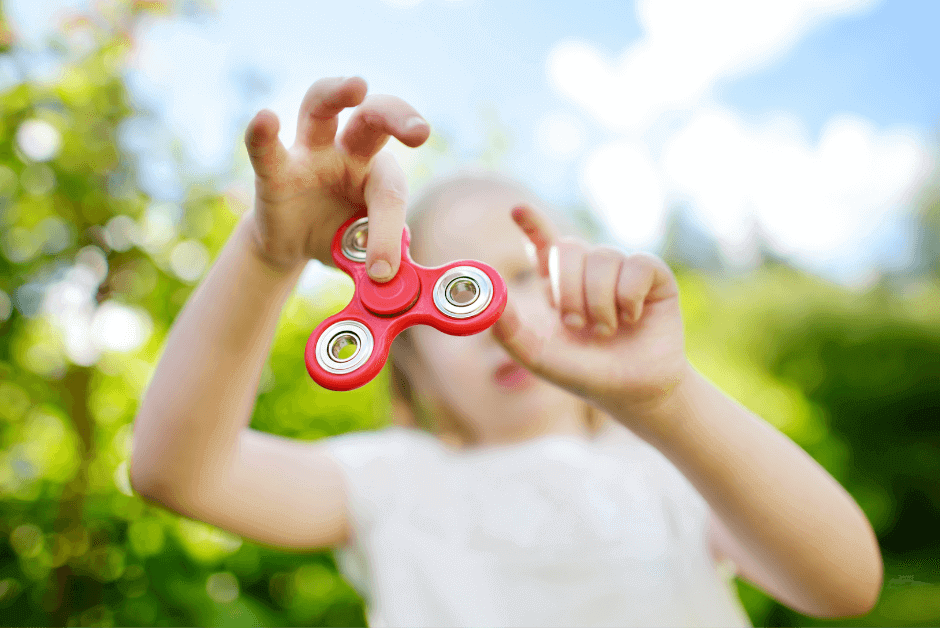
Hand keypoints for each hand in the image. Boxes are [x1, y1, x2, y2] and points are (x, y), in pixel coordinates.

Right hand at [243, 76, 429, 278]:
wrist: (294, 246)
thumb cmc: (339, 238)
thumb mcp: (363, 253)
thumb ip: (379, 260)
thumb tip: (392, 280)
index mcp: (378, 173)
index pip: (389, 192)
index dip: (387, 232)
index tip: (382, 271)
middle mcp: (347, 152)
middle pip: (372, 117)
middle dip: (397, 115)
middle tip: (420, 131)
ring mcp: (308, 153)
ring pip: (320, 106)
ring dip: (337, 92)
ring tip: (357, 85)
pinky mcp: (273, 170)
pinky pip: (267, 148)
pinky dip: (263, 133)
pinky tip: (266, 118)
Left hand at [491, 205, 691, 436]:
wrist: (634, 392)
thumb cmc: (585, 374)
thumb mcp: (540, 358)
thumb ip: (510, 332)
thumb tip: (490, 303)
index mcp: (557, 284)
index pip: (543, 244)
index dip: (532, 224)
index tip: (517, 209)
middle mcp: (588, 271)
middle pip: (569, 248)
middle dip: (568, 289)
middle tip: (575, 324)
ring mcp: (621, 270)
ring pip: (603, 257)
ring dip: (599, 302)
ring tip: (606, 331)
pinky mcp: (654, 275)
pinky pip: (637, 265)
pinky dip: (629, 296)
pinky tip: (633, 318)